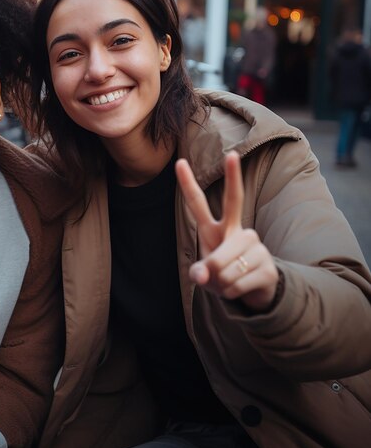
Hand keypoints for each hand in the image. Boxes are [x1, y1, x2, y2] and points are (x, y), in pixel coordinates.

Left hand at [175, 151, 278, 311]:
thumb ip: (200, 273)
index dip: (188, 185)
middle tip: (232, 153)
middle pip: (234, 200)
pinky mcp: (268, 264)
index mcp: (215, 229)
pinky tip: (240, 288)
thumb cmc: (224, 278)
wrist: (253, 295)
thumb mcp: (206, 277)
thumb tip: (203, 274)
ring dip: (221, 282)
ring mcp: (255, 244)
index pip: (198, 204)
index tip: (179, 162)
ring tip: (229, 282)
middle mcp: (237, 230)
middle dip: (233, 176)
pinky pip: (237, 281)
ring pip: (225, 265)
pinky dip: (231, 292)